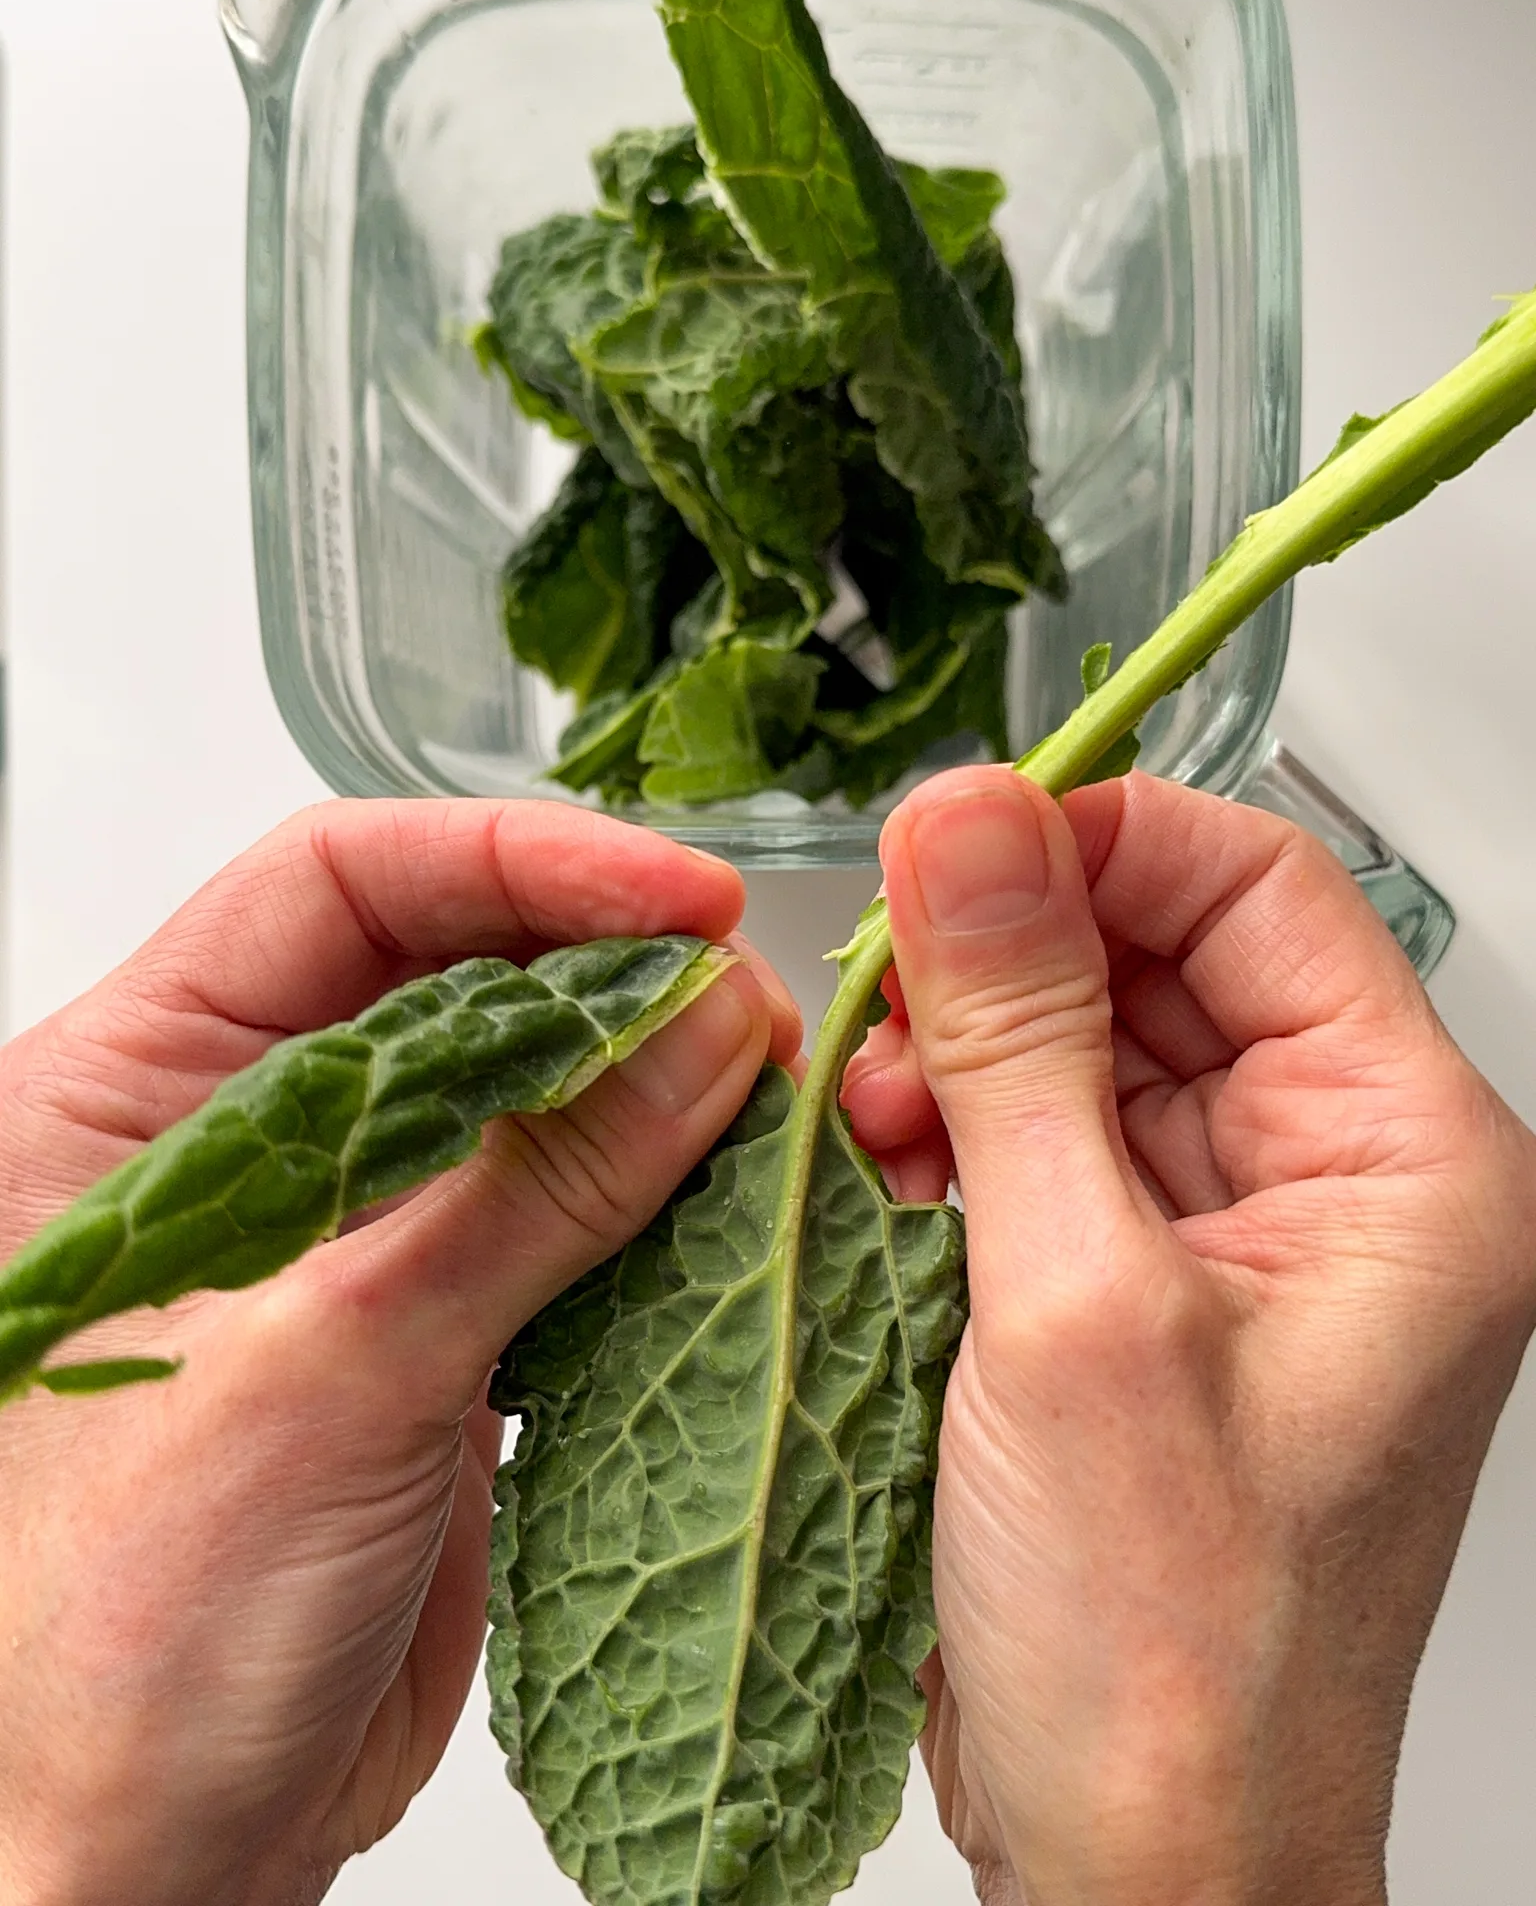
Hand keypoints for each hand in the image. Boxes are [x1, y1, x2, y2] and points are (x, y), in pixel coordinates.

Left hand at [0, 800, 798, 1905]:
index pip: (330, 890)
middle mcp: (230, 1145)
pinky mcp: (425, 1323)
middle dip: (600, 968)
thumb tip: (694, 1029)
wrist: (151, 1868)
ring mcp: (339, 1235)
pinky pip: (557, 1210)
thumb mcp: (328, 1375)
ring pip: (516, 1087)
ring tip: (760, 1085)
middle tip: (740, 992)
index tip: (669, 895)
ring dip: (644, 1077)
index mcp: (123, 1098)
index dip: (512, 867)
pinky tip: (728, 1192)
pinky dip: (651, 1193)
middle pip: (439, 970)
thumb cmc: (119, 1655)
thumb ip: (523, 1189)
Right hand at [844, 768, 1535, 1905]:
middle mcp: (1338, 1184)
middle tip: (886, 994)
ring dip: (963, 1059)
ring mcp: (1235, 1238)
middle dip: (1008, 965)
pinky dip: (951, 1143)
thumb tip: (973, 829)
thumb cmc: (1178, 1652)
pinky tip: (883, 1174)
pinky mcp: (1140, 1289)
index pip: (1263, 891)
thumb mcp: (1075, 1304)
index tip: (956, 835)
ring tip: (874, 1115)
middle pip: (1165, 959)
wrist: (1141, 1862)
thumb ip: (1021, 1043)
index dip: (1103, 835)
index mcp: (1409, 1164)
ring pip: (1087, 1047)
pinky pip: (1043, 1145)